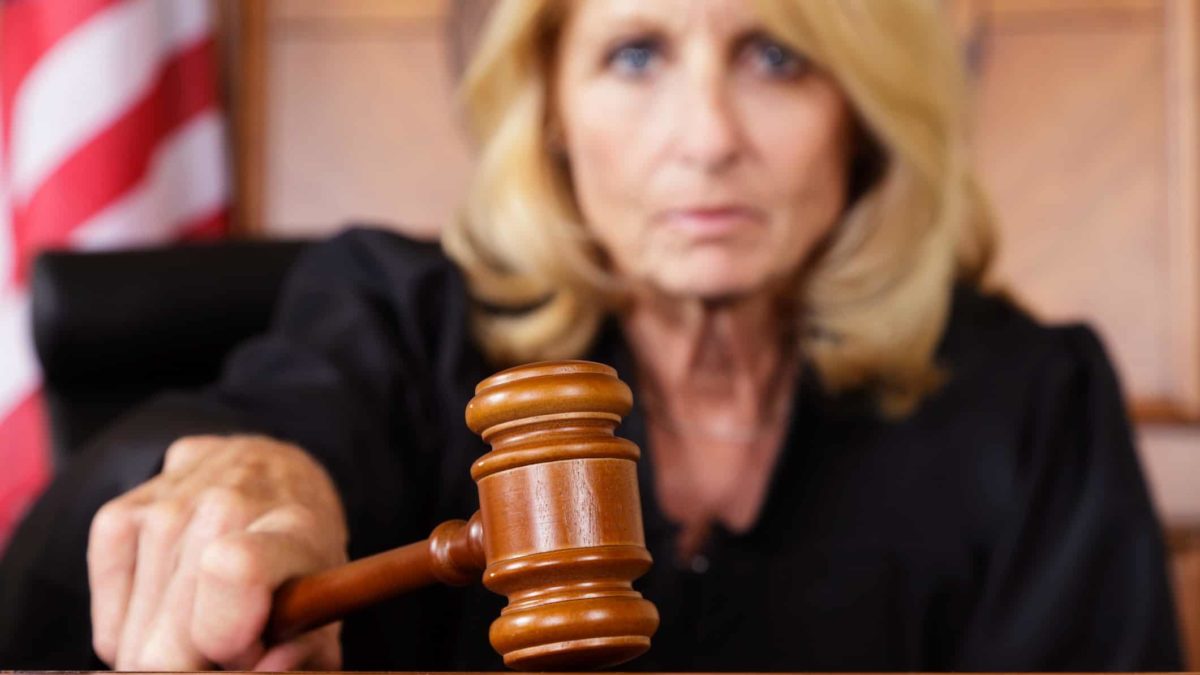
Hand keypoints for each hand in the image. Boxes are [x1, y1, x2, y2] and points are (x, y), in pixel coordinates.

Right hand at [87, 435, 347, 669]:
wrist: (274, 475)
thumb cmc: (300, 559)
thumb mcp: (325, 610)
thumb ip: (304, 653)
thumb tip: (259, 669)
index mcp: (291, 526)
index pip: (235, 572)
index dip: (228, 637)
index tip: (248, 649)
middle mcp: (226, 503)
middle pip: (172, 636)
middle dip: (195, 663)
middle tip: (230, 640)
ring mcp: (167, 505)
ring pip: (134, 639)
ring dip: (167, 647)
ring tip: (206, 615)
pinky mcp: (119, 513)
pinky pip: (106, 620)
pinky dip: (132, 630)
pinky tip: (169, 607)